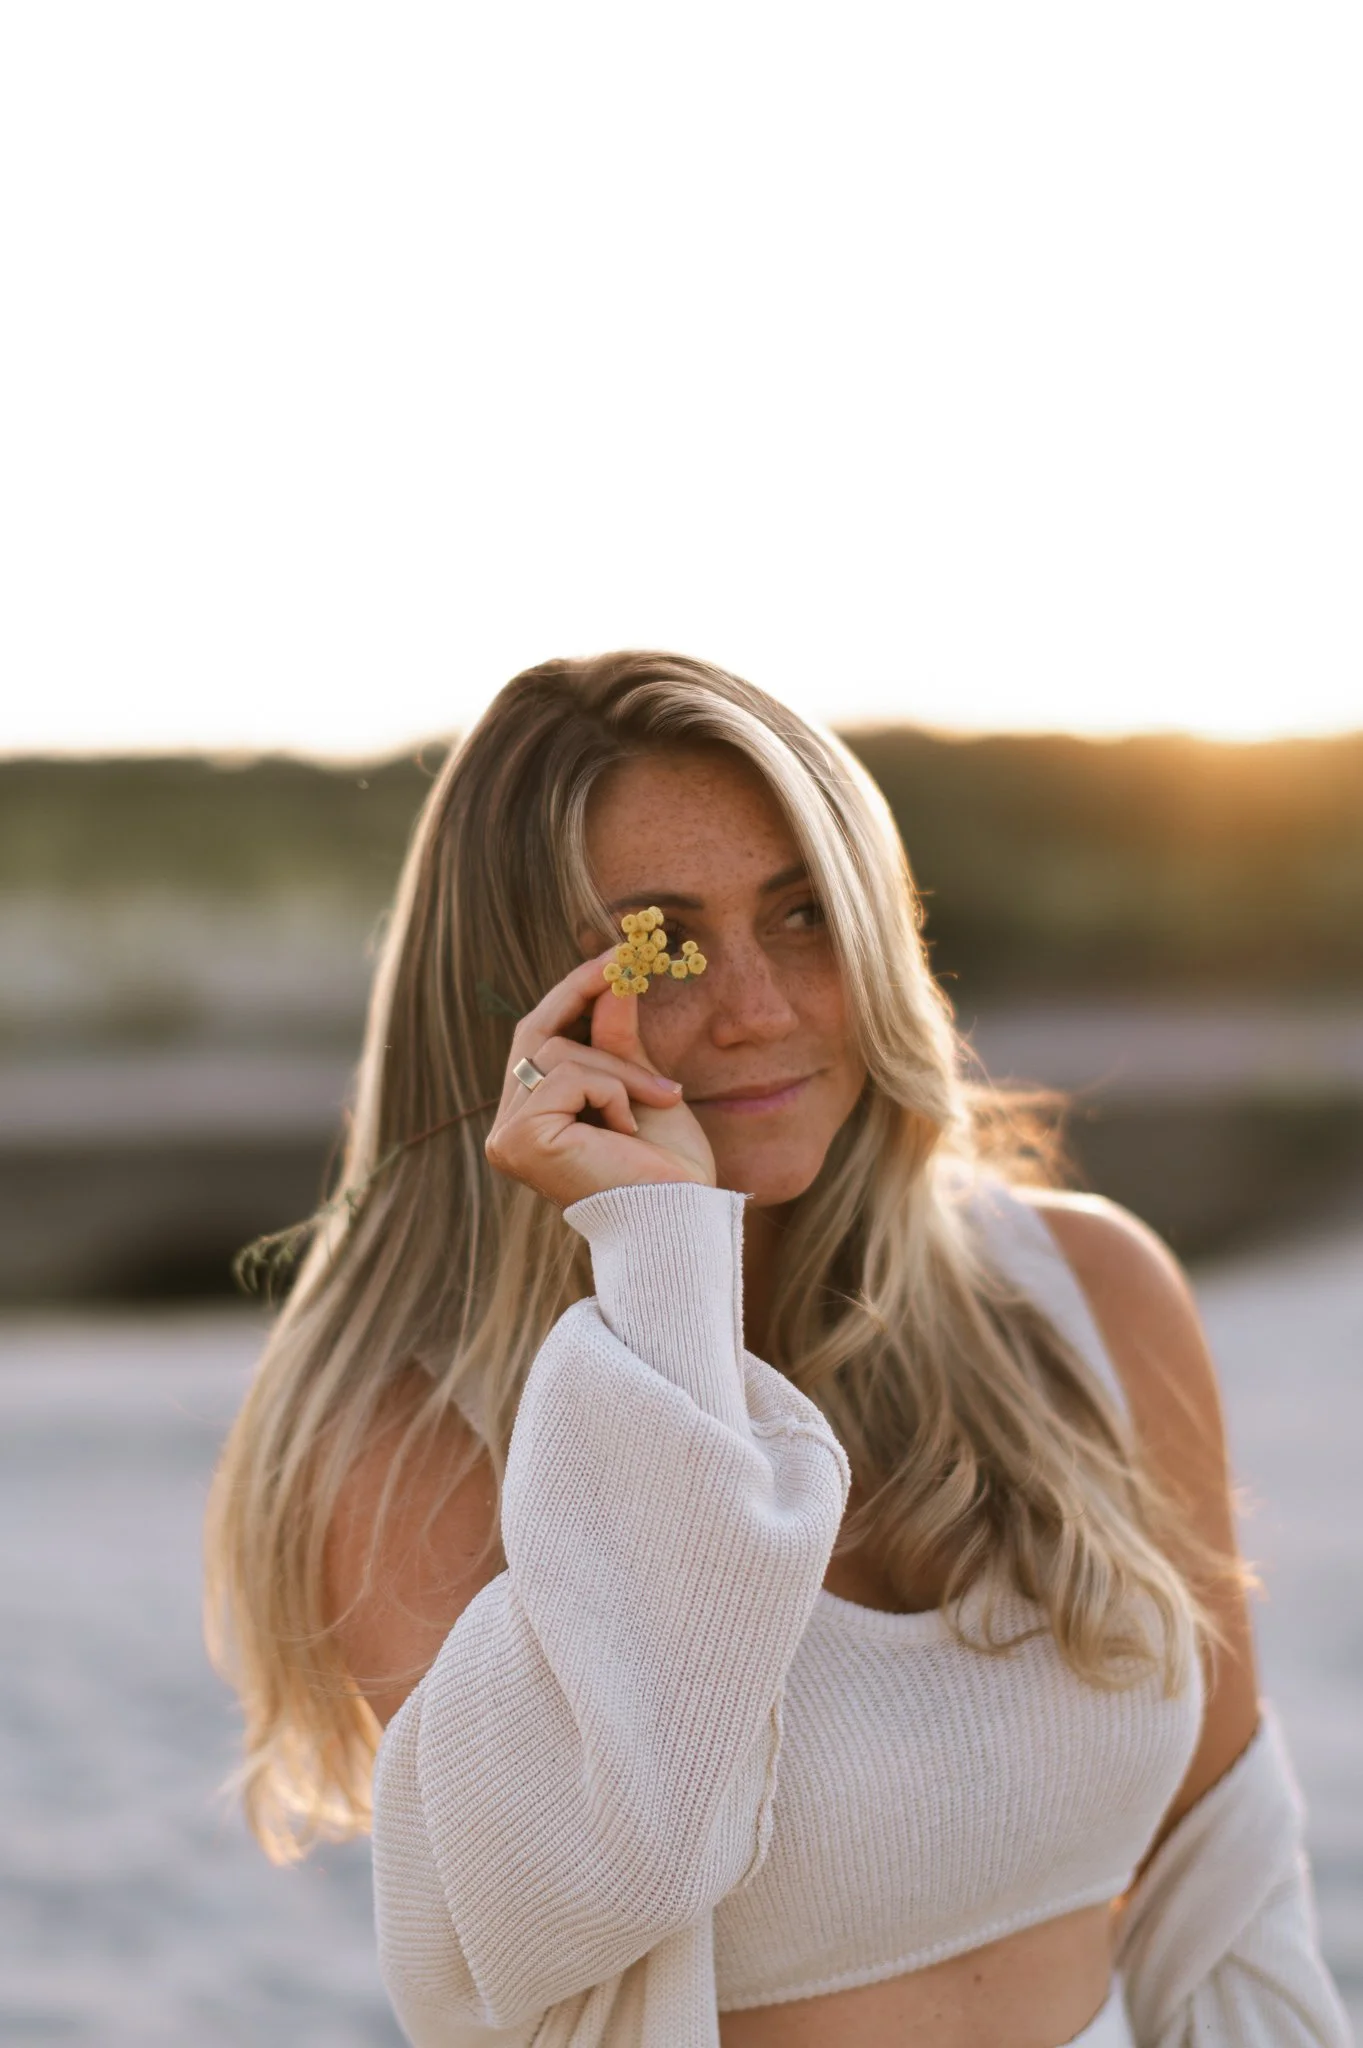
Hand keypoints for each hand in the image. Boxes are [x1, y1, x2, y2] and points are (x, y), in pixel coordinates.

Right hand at [484, 950, 716, 1208]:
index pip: (538, 1040)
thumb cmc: (665, 1167)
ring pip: (556, 1053)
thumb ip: (615, 1038)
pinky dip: (610, 1090)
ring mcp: (508, 1137)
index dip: (570, 993)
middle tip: (625, 964)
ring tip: (658, 1100)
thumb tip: (612, 977)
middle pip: (535, 1036)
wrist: (680, 1217)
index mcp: (531, 1120)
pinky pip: (567, 1077)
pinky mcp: (520, 1141)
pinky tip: (627, 1129)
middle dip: (581, 995)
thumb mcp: (639, 1087)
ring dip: (617, 1068)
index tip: (614, 957)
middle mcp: (507, 1130)